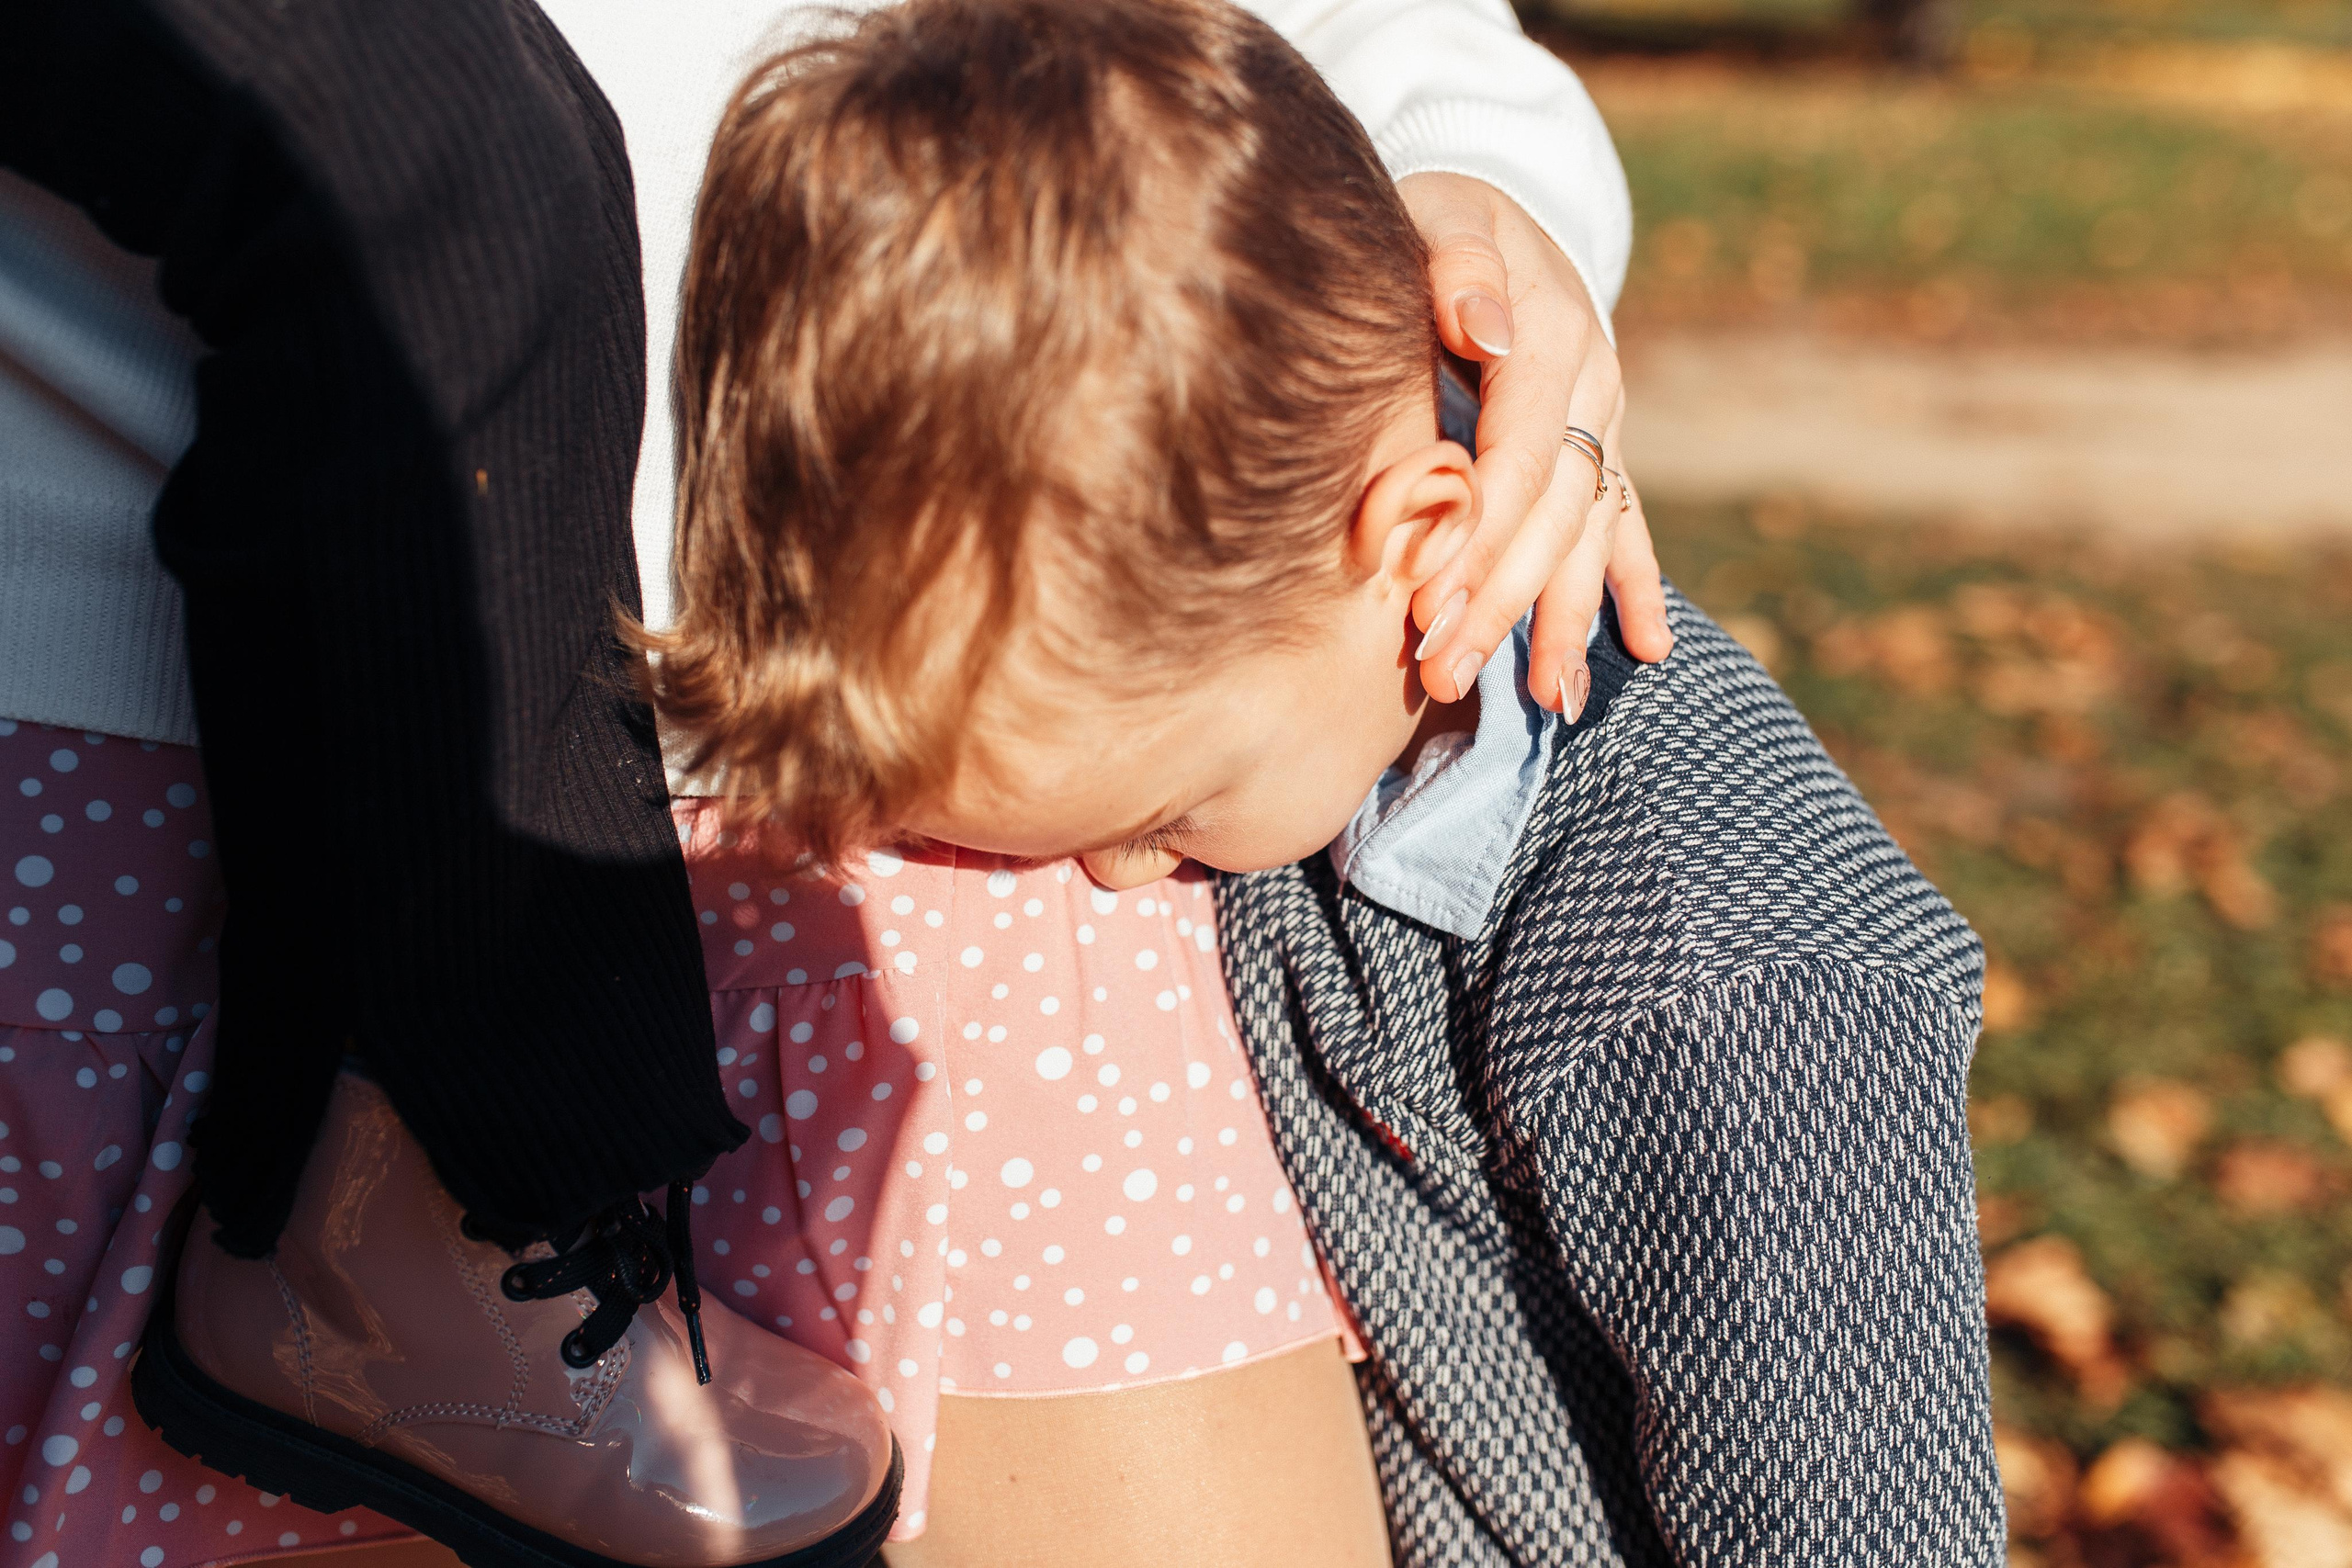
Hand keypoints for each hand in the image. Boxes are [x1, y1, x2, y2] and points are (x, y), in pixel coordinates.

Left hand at [1398, 173, 1674, 713]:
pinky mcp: (1602, 444)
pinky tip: (1647, 651)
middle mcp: (1593, 386)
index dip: (1473, 533)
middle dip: (1501, 600)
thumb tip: (1485, 330)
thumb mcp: (1440, 212)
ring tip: (1547, 698)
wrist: (1488, 204)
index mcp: (1554, 336)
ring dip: (1564, 619)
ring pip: (1589, 536)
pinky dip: (1634, 589)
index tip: (1422, 598)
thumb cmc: (1436, 215)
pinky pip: (1627, 525)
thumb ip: (1457, 264)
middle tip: (1443, 671)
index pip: (1516, 458)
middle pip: (1551, 515)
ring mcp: (1605, 420)